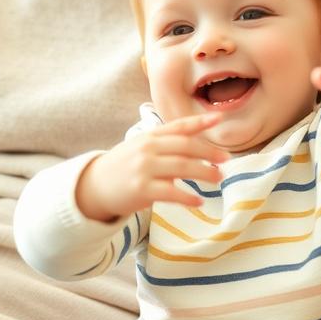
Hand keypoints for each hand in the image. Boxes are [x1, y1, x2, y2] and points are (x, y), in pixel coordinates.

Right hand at [76, 113, 228, 221]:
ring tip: (218, 178)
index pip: (179, 126)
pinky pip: (170, 192)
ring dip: (204, 172)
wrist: (94, 187)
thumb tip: (199, 147)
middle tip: (226, 159)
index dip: (200, 121)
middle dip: (209, 151)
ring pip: (182, 167)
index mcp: (150, 136)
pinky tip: (199, 202)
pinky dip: (187, 197)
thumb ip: (166, 145)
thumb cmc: (124, 167)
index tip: (219, 117)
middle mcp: (148, 148)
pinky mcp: (141, 189)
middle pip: (185, 146)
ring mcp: (144, 168)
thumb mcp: (142, 148)